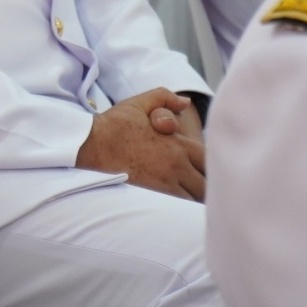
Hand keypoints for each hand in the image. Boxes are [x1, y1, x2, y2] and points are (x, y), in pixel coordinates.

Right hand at [75, 88, 206, 199]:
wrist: (93, 143)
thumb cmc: (115, 124)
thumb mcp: (140, 103)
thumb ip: (166, 98)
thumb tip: (185, 102)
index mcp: (179, 143)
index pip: (210, 159)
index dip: (212, 166)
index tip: (208, 170)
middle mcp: (178, 164)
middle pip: (208, 182)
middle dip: (209, 186)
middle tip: (206, 190)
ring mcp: (168, 180)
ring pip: (197, 197)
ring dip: (198, 198)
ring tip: (195, 201)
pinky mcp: (155, 194)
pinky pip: (180, 206)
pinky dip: (184, 206)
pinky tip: (181, 208)